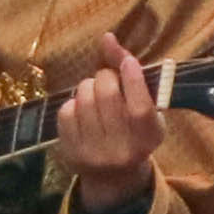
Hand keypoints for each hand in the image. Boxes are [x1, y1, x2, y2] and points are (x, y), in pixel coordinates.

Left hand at [51, 29, 160, 213]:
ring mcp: (94, 153)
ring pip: (84, 99)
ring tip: (95, 93)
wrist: (114, 176)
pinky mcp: (70, 152)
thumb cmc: (135, 132)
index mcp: (148, 138)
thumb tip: (106, 37)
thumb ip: (130, 74)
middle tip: (108, 78)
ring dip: (88, 86)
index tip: (127, 62)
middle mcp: (122, 149)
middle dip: (105, 76)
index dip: (132, 79)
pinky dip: (74, 102)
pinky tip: (83, 109)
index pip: (140, 106)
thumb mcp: (146, 109)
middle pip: (107, 96)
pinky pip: (66, 111)